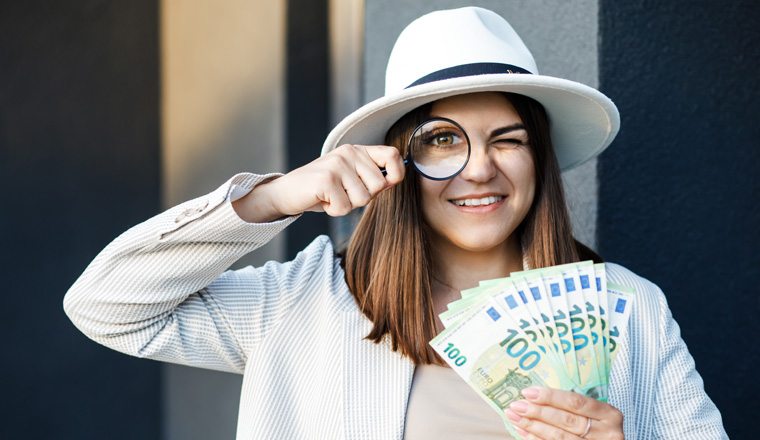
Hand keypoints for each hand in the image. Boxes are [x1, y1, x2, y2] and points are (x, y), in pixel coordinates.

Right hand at [234, 144, 404, 221]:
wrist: (287, 192)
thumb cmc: (322, 188)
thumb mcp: (349, 178)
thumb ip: (369, 177)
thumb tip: (392, 182)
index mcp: (357, 150)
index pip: (392, 155)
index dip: (396, 174)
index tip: (387, 186)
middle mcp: (349, 153)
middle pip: (379, 185)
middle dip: (363, 198)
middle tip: (343, 194)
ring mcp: (337, 165)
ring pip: (363, 199)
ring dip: (347, 205)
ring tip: (331, 196)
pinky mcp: (326, 179)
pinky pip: (345, 207)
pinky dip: (334, 211)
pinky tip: (323, 200)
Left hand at [504, 387, 623, 439]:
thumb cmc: (596, 426)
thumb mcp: (593, 414)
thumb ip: (572, 406)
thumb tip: (534, 396)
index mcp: (609, 414)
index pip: (576, 402)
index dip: (551, 397)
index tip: (528, 392)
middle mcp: (608, 433)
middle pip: (566, 420)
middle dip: (537, 412)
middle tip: (516, 405)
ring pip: (559, 437)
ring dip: (532, 426)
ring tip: (514, 417)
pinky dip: (535, 439)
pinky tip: (522, 431)